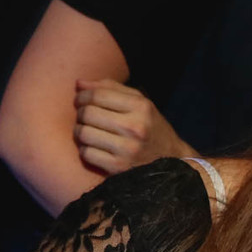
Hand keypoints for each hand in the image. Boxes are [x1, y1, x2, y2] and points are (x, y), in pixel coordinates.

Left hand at [74, 79, 195, 173]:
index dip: (82, 96)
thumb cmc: (150, 128)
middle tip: (85, 117)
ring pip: (83, 134)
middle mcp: (135, 127)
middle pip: (87, 113)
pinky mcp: (119, 167)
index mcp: (141, 107)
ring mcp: (127, 149)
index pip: (98, 95)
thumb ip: (111, 89)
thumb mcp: (140, 104)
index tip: (81, 100)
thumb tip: (78, 84)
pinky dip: (86, 150)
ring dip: (80, 132)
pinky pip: (86, 154)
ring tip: (88, 132)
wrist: (172, 161)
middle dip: (80, 114)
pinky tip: (95, 148)